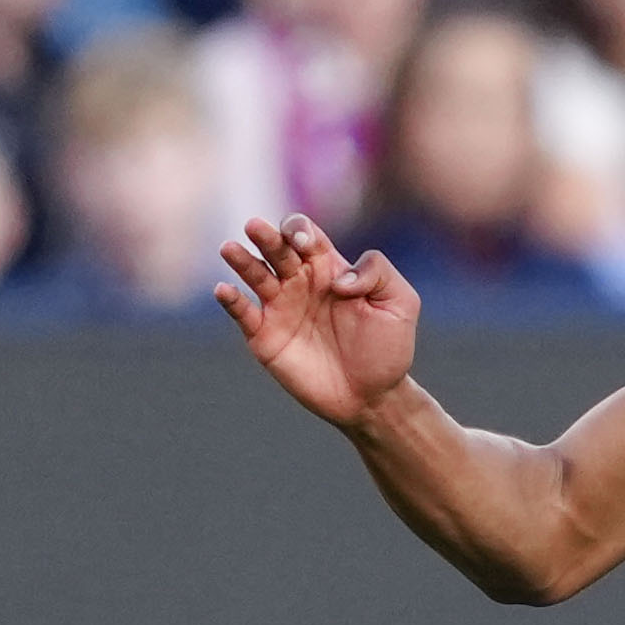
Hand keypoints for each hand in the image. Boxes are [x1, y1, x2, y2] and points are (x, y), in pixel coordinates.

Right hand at [216, 214, 418, 430]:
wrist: (374, 396)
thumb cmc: (388, 347)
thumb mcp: (401, 302)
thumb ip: (378, 272)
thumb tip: (340, 278)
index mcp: (328, 266)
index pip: (304, 234)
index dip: (299, 230)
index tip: (306, 244)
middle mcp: (299, 281)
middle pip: (276, 248)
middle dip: (266, 236)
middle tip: (256, 227)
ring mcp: (279, 307)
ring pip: (254, 273)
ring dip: (241, 259)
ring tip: (230, 249)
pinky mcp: (264, 336)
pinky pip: (242, 313)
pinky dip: (230, 300)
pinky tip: (224, 290)